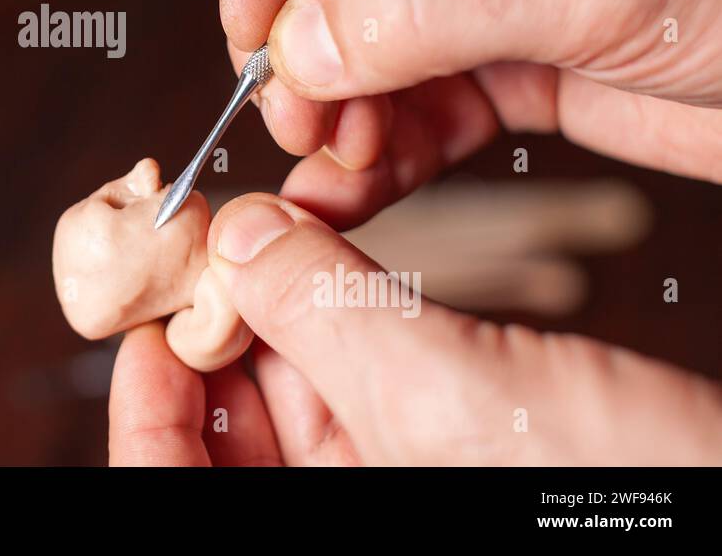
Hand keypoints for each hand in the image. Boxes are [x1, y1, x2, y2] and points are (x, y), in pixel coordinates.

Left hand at [108, 194, 721, 465]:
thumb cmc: (618, 491)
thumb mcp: (446, 393)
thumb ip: (327, 314)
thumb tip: (236, 234)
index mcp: (329, 529)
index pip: (177, 486)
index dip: (144, 412)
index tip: (141, 326)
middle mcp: (352, 505)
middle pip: (229, 435)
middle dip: (210, 339)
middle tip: (204, 254)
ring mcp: (399, 475)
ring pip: (291, 396)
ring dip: (272, 315)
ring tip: (264, 242)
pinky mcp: (447, 444)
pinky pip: (359, 380)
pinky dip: (337, 318)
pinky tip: (330, 265)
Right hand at [212, 0, 721, 229]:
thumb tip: (299, 41)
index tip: (255, 22)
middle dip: (294, 47)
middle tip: (299, 117)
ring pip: (351, 51)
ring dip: (327, 114)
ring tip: (335, 166)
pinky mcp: (502, 74)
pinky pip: (404, 113)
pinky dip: (371, 158)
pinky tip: (355, 192)